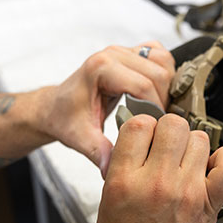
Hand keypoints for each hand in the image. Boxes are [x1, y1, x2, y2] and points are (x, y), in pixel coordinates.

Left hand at [37, 41, 174, 176]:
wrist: (55, 107)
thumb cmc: (65, 118)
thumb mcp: (80, 138)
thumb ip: (98, 151)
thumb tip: (111, 171)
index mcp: (100, 68)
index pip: (143, 85)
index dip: (155, 109)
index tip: (154, 129)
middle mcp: (113, 54)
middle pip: (158, 73)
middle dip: (163, 99)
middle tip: (156, 122)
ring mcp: (122, 51)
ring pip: (163, 61)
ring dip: (167, 85)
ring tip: (157, 107)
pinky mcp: (130, 53)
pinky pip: (159, 56)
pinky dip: (165, 74)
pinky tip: (157, 93)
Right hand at [94, 114, 222, 222]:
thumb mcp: (107, 201)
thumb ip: (123, 167)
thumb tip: (140, 139)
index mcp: (123, 180)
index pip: (139, 124)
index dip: (145, 128)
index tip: (147, 140)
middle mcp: (156, 182)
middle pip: (173, 125)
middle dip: (170, 133)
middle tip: (167, 149)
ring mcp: (185, 193)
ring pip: (200, 139)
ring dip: (193, 148)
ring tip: (186, 164)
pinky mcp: (208, 207)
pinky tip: (212, 168)